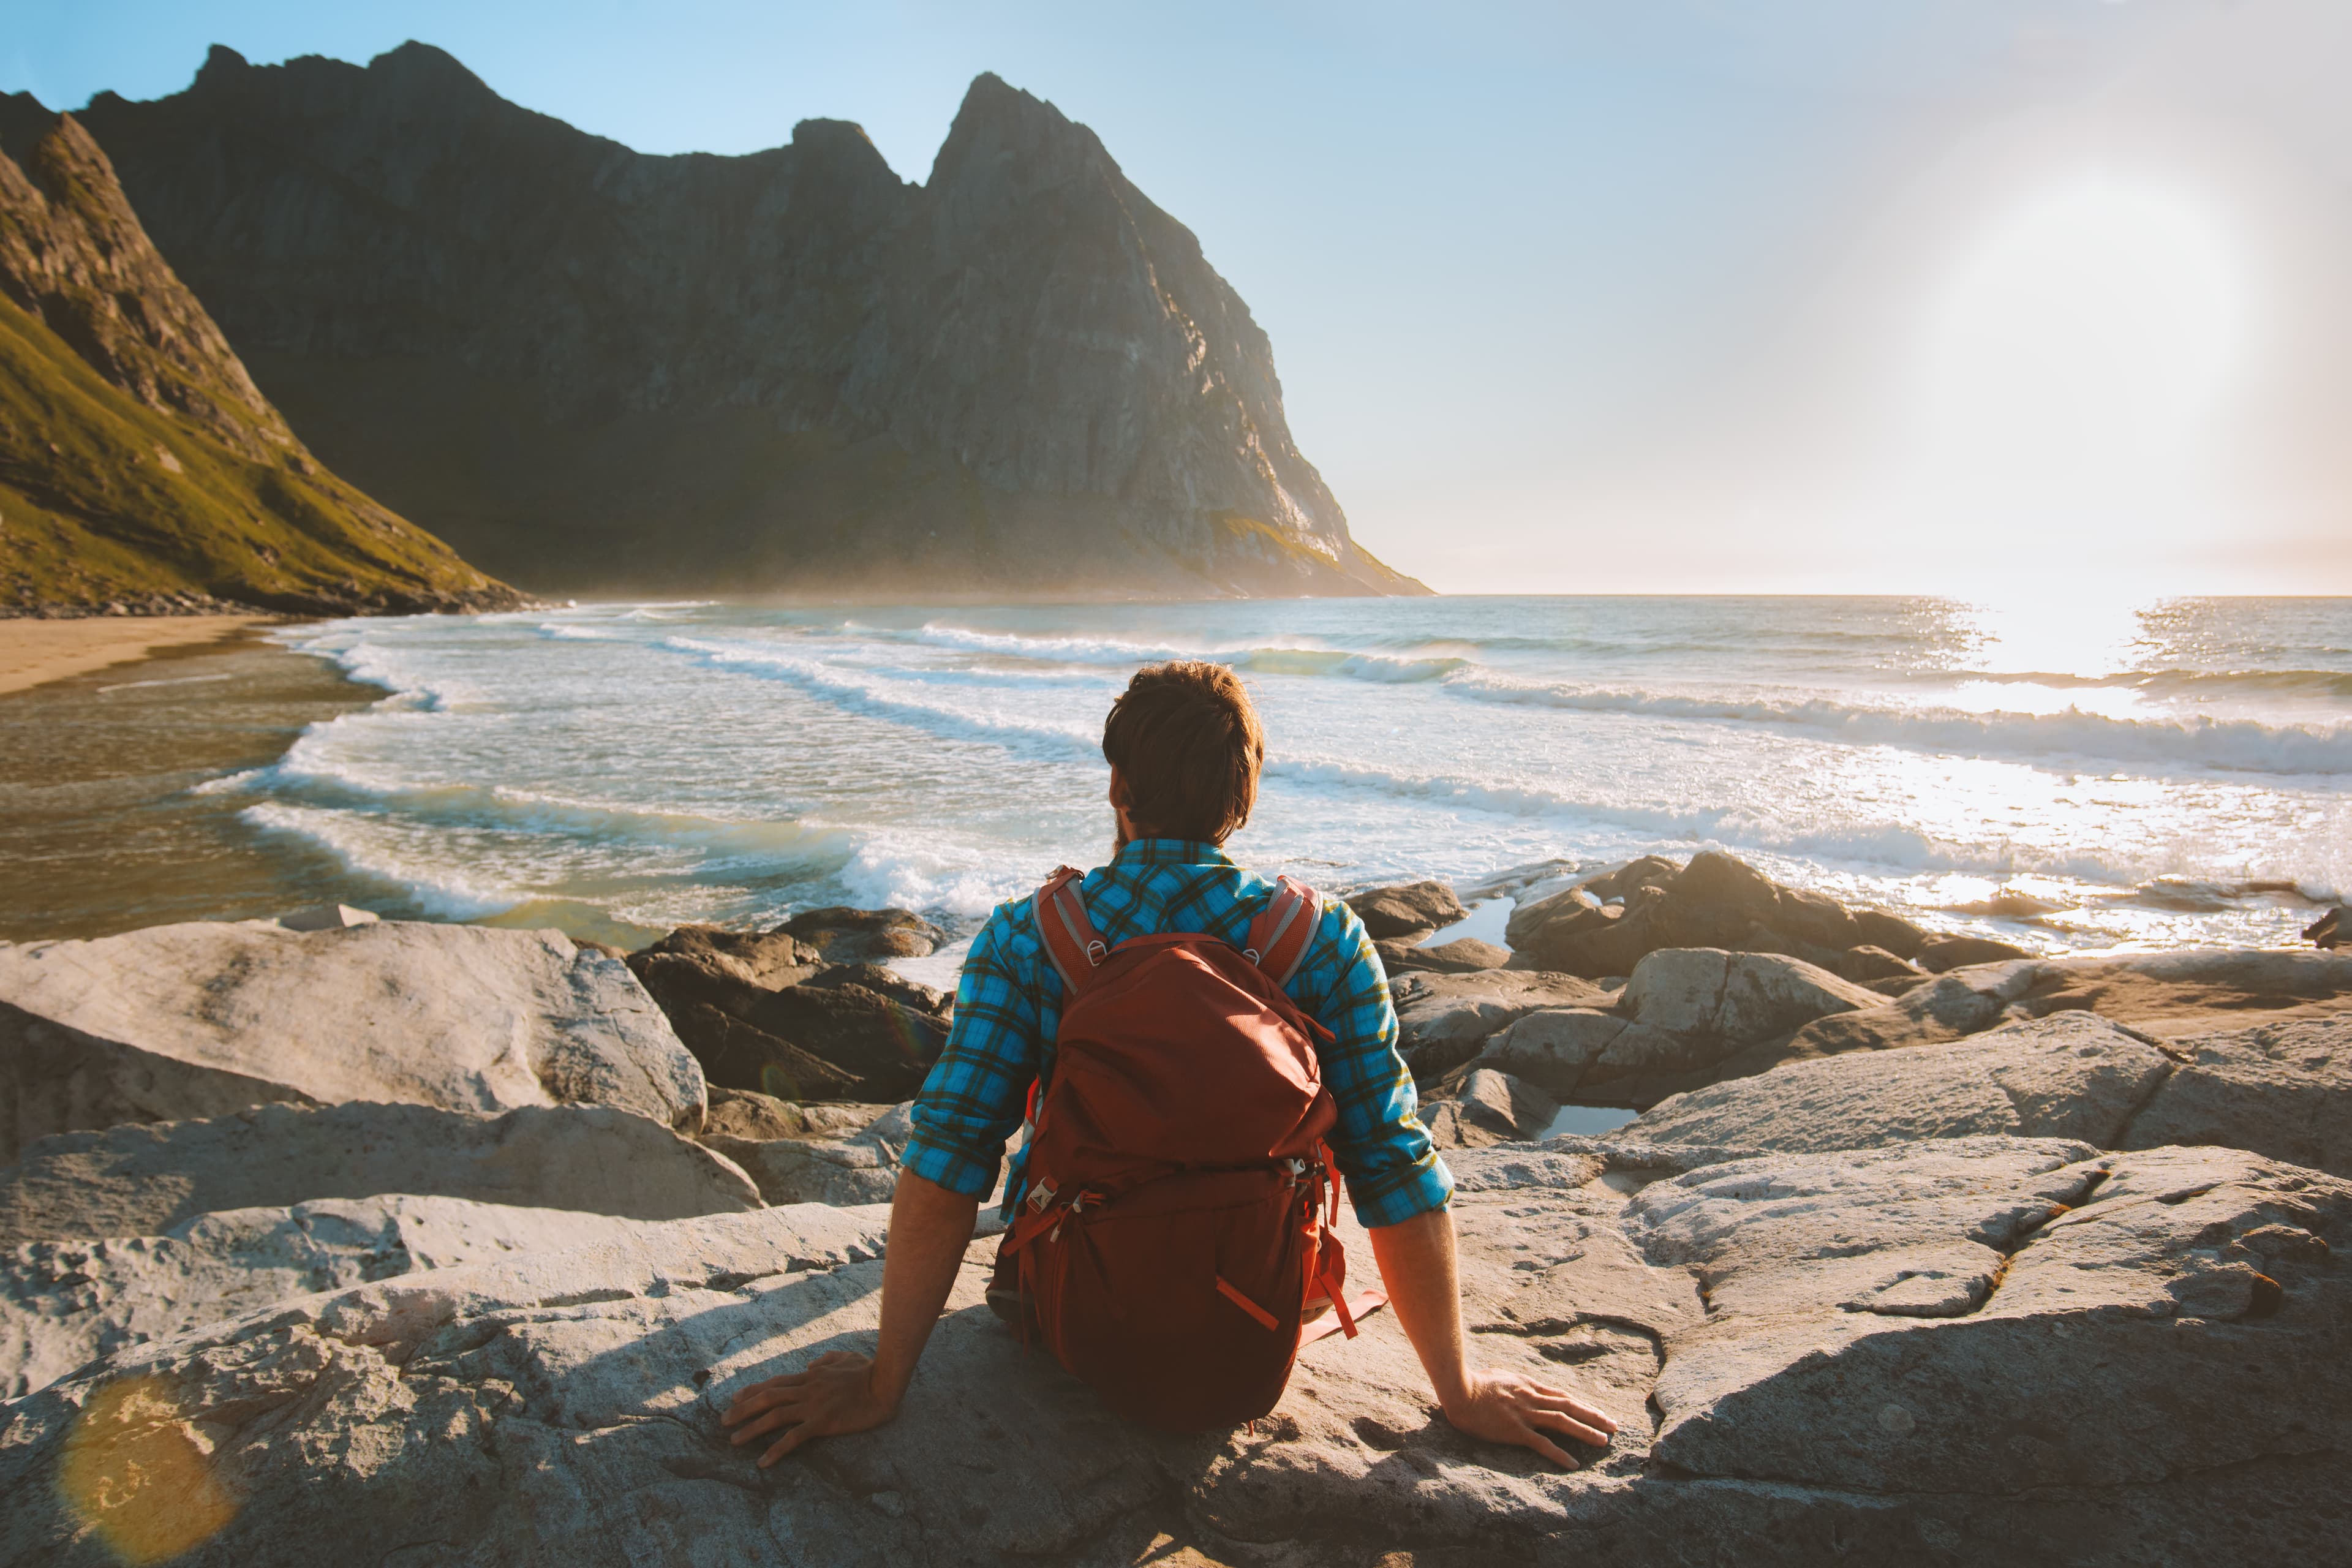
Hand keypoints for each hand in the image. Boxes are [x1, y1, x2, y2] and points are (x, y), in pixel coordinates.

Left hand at [720, 1350, 897, 1465]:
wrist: (884, 1383)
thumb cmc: (869, 1370)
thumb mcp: (845, 1357)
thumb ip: (826, 1360)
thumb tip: (811, 1365)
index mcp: (811, 1376)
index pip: (775, 1383)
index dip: (753, 1390)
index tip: (735, 1398)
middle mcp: (806, 1389)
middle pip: (767, 1398)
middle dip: (742, 1410)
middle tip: (723, 1421)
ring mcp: (812, 1406)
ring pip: (773, 1416)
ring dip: (751, 1428)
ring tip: (733, 1440)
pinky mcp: (822, 1422)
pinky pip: (793, 1438)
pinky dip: (775, 1449)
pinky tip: (762, 1461)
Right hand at [1441, 1367, 1617, 1468]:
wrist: (1459, 1390)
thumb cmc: (1475, 1382)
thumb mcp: (1502, 1376)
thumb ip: (1518, 1383)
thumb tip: (1525, 1385)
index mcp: (1529, 1385)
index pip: (1562, 1396)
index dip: (1583, 1405)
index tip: (1599, 1413)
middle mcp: (1532, 1398)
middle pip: (1570, 1406)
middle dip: (1594, 1416)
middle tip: (1614, 1426)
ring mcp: (1525, 1414)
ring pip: (1562, 1422)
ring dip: (1585, 1432)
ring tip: (1604, 1441)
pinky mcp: (1515, 1430)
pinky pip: (1541, 1443)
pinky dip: (1559, 1454)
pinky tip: (1573, 1464)